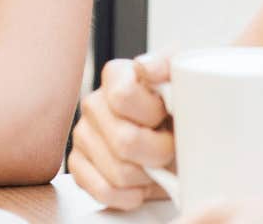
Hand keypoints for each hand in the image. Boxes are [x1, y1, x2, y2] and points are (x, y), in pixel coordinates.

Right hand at [67, 54, 174, 209]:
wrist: (179, 141)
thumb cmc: (180, 112)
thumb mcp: (185, 82)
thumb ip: (168, 67)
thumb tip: (146, 68)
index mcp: (116, 76)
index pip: (123, 96)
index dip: (152, 113)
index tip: (166, 114)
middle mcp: (94, 103)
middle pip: (125, 141)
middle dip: (158, 152)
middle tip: (170, 147)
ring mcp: (82, 135)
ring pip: (118, 171)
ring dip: (148, 176)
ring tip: (157, 164)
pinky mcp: (78, 165)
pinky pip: (104, 191)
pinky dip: (130, 195)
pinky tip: (141, 183)